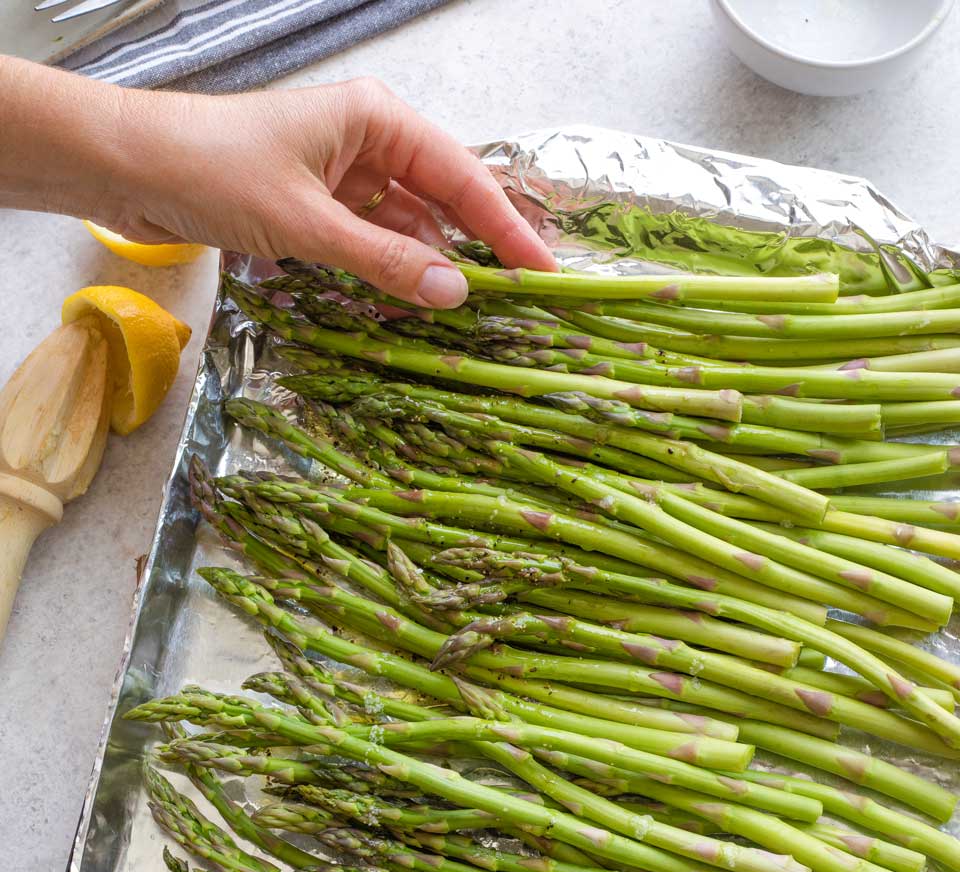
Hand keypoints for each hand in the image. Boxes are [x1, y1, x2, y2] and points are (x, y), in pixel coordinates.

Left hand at [0, 60, 554, 307]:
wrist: (131, 168)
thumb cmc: (215, 171)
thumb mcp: (308, 224)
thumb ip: (383, 261)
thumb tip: (454, 294)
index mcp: (376, 119)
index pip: (462, 177)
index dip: (507, 228)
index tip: (544, 273)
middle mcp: (367, 141)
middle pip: (442, 201)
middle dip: (477, 250)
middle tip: (518, 303)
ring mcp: (342, 174)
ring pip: (406, 226)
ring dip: (429, 268)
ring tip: (466, 317)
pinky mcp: (315, 205)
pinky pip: (370, 241)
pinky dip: (389, 272)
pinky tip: (409, 304)